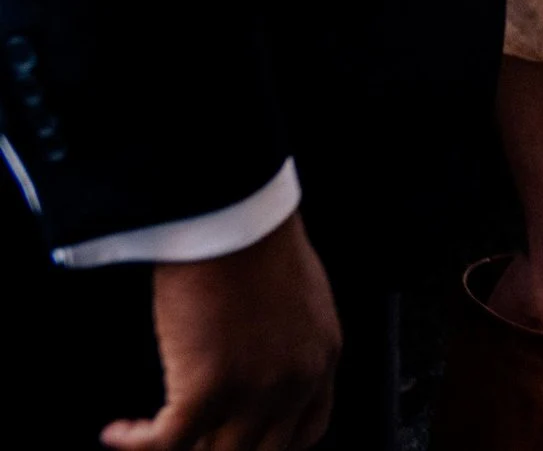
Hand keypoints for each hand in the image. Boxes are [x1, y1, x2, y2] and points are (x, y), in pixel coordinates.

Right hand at [103, 213, 339, 450]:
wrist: (236, 218)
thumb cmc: (256, 240)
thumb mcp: (295, 297)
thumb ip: (285, 339)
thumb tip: (250, 362)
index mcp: (321, 356)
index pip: (307, 430)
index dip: (270, 444)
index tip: (242, 442)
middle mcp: (297, 382)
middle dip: (223, 449)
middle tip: (193, 439)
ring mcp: (256, 392)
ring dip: (184, 449)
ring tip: (153, 440)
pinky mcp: (209, 391)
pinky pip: (167, 443)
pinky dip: (137, 444)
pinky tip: (117, 433)